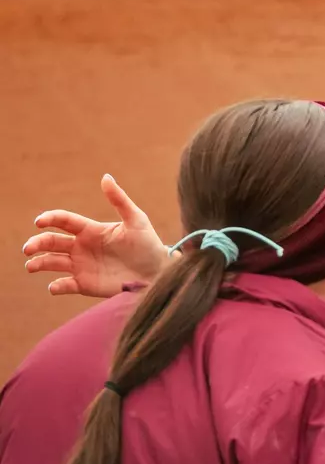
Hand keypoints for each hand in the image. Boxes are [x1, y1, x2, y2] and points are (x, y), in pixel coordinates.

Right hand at [22, 174, 169, 297]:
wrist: (158, 273)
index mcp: (90, 230)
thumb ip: (119, 200)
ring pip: (53, 262)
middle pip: (52, 242)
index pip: (63, 221)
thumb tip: (106, 177)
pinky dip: (57, 286)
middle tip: (28, 249)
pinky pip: (66, 285)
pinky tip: (54, 286)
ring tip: (31, 266)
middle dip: (37, 243)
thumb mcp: (136, 220)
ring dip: (39, 263)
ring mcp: (82, 266)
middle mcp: (82, 247)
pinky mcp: (85, 284)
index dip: (49, 219)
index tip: (40, 222)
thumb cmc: (149, 245)